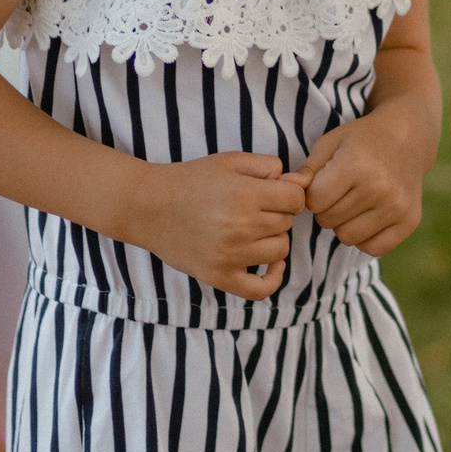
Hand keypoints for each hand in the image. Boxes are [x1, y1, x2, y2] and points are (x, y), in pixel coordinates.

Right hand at [123, 151, 310, 298]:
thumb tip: (301, 182)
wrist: (149, 206)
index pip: (296, 199)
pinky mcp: (219, 277)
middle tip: (251, 206)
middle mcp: (241, 227)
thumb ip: (270, 167)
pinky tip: (273, 266)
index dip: (289, 192)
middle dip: (276, 212)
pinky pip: (260, 289)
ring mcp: (231, 255)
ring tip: (252, 228)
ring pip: (280, 250)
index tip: (273, 191)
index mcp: (245, 194)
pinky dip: (273, 279)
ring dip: (272, 238)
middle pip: (287, 223)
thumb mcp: (231, 161)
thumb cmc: (192, 180)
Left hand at [297, 108, 433, 255]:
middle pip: (329, 221)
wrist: (408, 138)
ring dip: (344, 224)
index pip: (314, 202)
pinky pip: (372, 249)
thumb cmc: (362, 140)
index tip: (326, 182)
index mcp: (356, 165)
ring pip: (347, 238)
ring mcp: (397, 207)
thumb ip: (307, 170)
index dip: (314, 194)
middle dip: (328, 208)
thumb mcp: (331, 144)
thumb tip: (285, 186)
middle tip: (343, 191)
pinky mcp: (409, 221)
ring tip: (355, 202)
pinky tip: (369, 216)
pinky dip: (365, 237)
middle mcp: (379, 188)